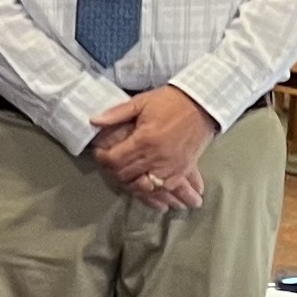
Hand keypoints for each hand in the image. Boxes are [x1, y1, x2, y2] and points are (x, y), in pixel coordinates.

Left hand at [88, 86, 216, 208]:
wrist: (203, 104)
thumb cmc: (171, 102)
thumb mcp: (141, 102)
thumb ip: (116, 113)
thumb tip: (93, 121)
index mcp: (144, 140)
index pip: (115, 160)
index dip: (103, 159)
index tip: (100, 153)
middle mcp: (157, 157)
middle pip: (127, 176)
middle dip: (115, 172)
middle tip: (111, 166)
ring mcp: (172, 166)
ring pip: (146, 187)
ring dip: (134, 186)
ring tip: (128, 181)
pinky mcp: (183, 170)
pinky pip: (167, 189)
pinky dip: (157, 194)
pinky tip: (151, 195)